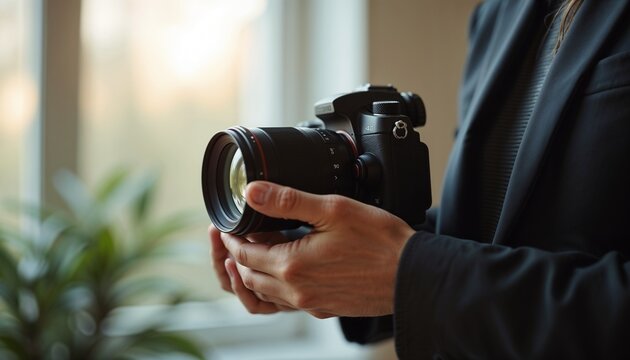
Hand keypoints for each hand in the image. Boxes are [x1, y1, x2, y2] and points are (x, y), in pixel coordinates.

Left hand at [216, 181, 414, 317]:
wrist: (412, 275)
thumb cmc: (380, 242)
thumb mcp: (332, 209)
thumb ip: (289, 200)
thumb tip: (254, 192)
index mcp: (292, 266)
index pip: (245, 254)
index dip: (232, 239)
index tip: (228, 226)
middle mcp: (297, 291)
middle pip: (250, 277)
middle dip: (237, 257)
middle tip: (237, 237)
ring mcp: (311, 303)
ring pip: (267, 293)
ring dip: (254, 273)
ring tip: (256, 252)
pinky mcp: (325, 308)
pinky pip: (288, 302)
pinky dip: (277, 286)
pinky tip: (287, 269)